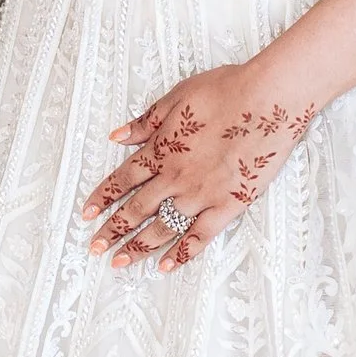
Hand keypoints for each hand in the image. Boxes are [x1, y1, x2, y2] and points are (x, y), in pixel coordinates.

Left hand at [82, 63, 312, 271]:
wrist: (268, 99)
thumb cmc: (227, 91)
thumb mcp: (177, 97)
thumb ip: (146, 121)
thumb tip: (117, 136)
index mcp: (161, 149)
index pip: (123, 179)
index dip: (103, 197)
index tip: (87, 213)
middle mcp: (175, 177)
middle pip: (136, 209)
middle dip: (112, 230)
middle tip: (95, 247)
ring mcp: (201, 194)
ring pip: (161, 227)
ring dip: (137, 246)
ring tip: (119, 262)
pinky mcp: (228, 205)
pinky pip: (200, 236)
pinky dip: (181, 253)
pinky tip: (165, 265)